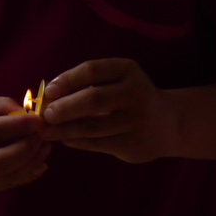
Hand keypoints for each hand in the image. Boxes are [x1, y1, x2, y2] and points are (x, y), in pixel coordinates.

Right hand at [0, 97, 49, 194]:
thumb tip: (29, 114)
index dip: (18, 126)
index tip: (38, 119)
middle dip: (27, 148)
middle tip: (42, 135)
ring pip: (7, 177)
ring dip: (31, 162)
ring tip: (44, 146)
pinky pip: (8, 185)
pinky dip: (27, 174)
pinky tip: (39, 162)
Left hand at [39, 58, 177, 163]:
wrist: (170, 123)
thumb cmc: (130, 97)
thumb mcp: (117, 79)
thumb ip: (88, 82)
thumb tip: (48, 93)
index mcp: (128, 71)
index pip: (92, 71)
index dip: (67, 79)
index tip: (49, 90)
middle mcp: (136, 94)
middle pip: (93, 100)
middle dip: (64, 108)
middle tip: (45, 115)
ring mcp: (137, 122)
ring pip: (92, 127)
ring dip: (64, 130)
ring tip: (46, 130)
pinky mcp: (133, 145)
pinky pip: (97, 144)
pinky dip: (76, 141)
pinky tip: (64, 139)